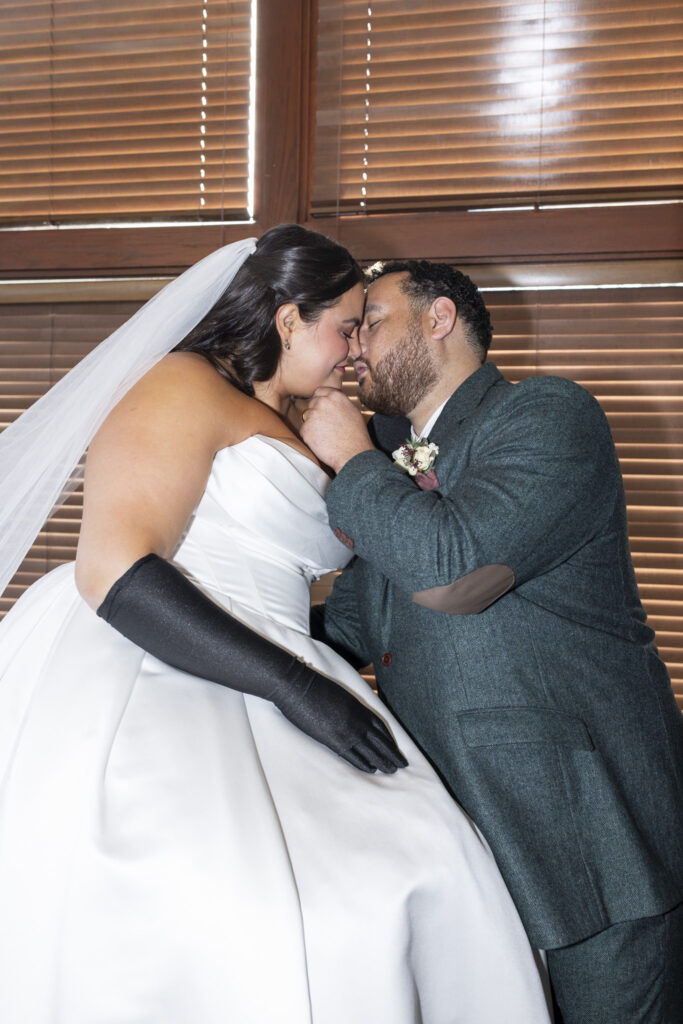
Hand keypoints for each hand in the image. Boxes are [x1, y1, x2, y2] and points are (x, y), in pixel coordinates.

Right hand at [277, 666, 408, 772]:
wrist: (297, 685)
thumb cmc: (312, 686)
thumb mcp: (337, 693)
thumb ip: (347, 705)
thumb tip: (350, 713)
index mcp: (358, 706)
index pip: (380, 725)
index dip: (390, 738)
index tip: (395, 747)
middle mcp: (357, 719)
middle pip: (380, 740)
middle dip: (392, 753)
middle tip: (402, 764)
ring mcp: (347, 730)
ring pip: (371, 751)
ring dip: (383, 761)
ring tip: (391, 771)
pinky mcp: (334, 740)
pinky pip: (353, 756)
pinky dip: (364, 764)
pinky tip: (371, 770)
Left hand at [301, 387, 373, 473]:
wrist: (353, 454)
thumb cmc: (356, 436)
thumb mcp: (352, 411)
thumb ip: (339, 402)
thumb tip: (332, 400)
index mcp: (335, 396)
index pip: (320, 391)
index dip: (321, 400)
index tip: (324, 409)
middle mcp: (323, 402)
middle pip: (312, 403)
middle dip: (317, 412)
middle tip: (327, 425)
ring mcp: (313, 415)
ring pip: (308, 417)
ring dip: (313, 424)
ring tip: (327, 435)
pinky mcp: (306, 429)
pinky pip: (304, 430)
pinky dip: (310, 436)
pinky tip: (323, 441)